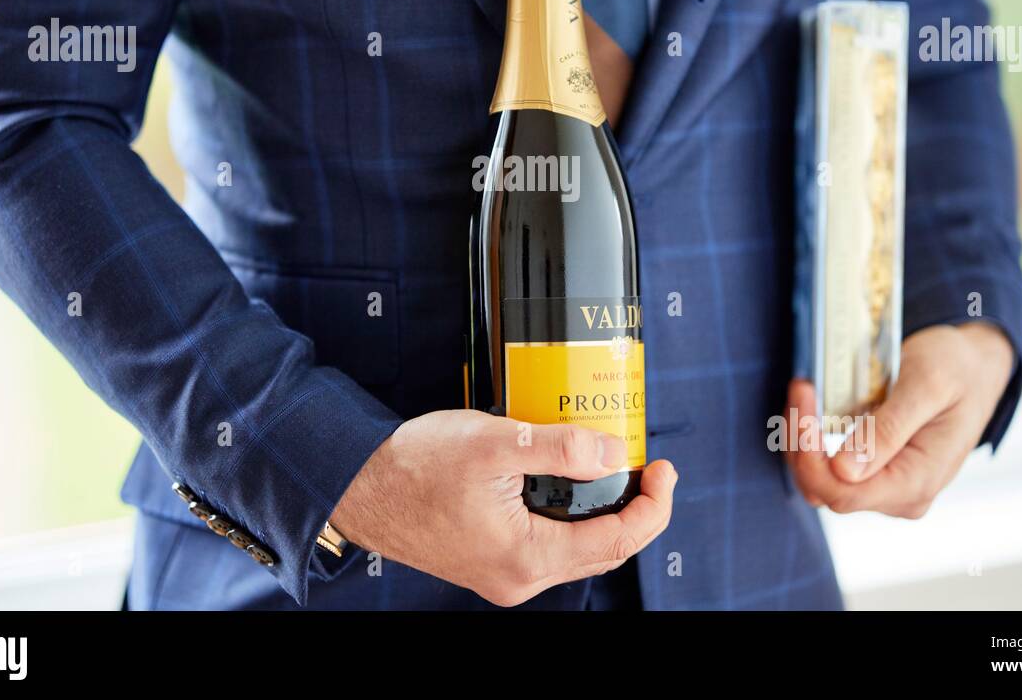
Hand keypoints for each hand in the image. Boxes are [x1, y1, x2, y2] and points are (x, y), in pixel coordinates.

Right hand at [329, 409, 676, 605]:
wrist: (358, 485)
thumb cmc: (414, 466)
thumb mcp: (495, 443)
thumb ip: (560, 448)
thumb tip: (613, 453)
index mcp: (526, 557)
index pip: (617, 541)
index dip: (653, 505)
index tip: (663, 468)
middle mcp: (519, 578)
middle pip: (603, 550)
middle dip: (635, 509)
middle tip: (648, 466)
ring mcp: (504, 573)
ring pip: (577, 548)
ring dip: (603, 512)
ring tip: (614, 468)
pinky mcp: (492, 560)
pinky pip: (549, 543)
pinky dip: (571, 515)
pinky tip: (570, 482)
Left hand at [786, 322, 1013, 518]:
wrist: (973, 368)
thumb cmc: (956, 370)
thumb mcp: (927, 387)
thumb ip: (888, 430)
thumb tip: (845, 471)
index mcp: (918, 481)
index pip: (843, 492)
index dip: (810, 452)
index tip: (804, 396)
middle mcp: (900, 496)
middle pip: (825, 488)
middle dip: (801, 441)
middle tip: (801, 386)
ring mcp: (887, 488)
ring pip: (820, 481)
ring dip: (801, 440)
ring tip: (804, 392)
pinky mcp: (875, 473)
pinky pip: (828, 470)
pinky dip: (811, 440)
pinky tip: (812, 406)